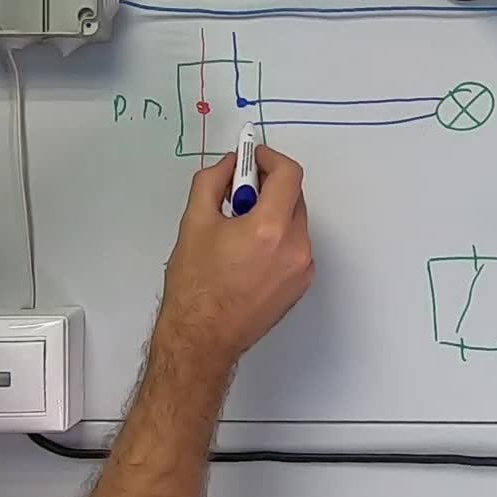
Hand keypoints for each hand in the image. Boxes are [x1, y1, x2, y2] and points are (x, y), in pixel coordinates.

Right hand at [157, 145, 314, 367]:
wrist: (202, 338)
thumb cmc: (196, 287)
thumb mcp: (194, 221)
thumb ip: (213, 181)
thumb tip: (229, 164)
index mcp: (270, 229)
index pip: (288, 174)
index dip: (269, 159)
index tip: (252, 159)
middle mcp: (295, 248)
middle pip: (293, 196)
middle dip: (268, 187)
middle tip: (238, 193)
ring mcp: (302, 268)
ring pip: (295, 221)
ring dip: (273, 213)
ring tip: (239, 229)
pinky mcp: (301, 284)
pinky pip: (295, 245)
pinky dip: (278, 237)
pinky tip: (249, 252)